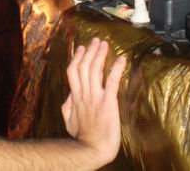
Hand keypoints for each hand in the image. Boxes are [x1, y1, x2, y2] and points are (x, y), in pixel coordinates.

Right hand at [61, 38, 125, 167]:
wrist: (92, 149)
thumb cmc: (82, 138)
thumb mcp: (68, 121)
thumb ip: (67, 106)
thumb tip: (69, 94)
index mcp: (75, 97)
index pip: (73, 71)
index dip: (77, 58)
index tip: (81, 48)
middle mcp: (84, 93)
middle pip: (84, 66)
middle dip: (90, 52)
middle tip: (96, 41)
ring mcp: (95, 97)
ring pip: (95, 70)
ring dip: (100, 55)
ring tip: (105, 44)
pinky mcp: (108, 102)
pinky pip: (112, 82)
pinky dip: (116, 69)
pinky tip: (121, 59)